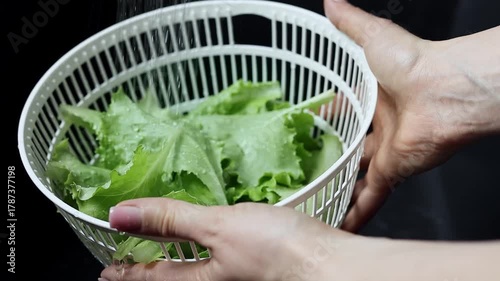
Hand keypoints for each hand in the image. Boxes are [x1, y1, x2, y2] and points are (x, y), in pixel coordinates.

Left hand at [99, 198, 359, 280]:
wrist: (328, 263)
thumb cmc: (278, 251)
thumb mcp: (218, 228)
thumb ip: (171, 220)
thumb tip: (121, 214)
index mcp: (200, 280)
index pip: (151, 277)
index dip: (124, 272)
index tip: (106, 270)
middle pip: (170, 276)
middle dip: (146, 266)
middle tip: (128, 256)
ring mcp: (234, 275)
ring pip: (193, 266)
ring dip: (173, 253)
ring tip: (162, 242)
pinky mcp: (253, 264)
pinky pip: (215, 257)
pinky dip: (201, 244)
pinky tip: (209, 233)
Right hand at [324, 0, 499, 231]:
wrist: (445, 91)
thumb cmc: (414, 63)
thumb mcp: (372, 37)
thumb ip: (349, 24)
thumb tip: (329, 2)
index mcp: (374, 98)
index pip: (343, 110)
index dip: (324, 116)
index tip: (303, 124)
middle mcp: (379, 127)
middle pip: (350, 147)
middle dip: (329, 157)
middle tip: (301, 167)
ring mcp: (386, 152)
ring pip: (358, 176)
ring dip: (339, 188)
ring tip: (312, 201)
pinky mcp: (393, 172)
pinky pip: (371, 197)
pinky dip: (356, 213)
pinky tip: (337, 224)